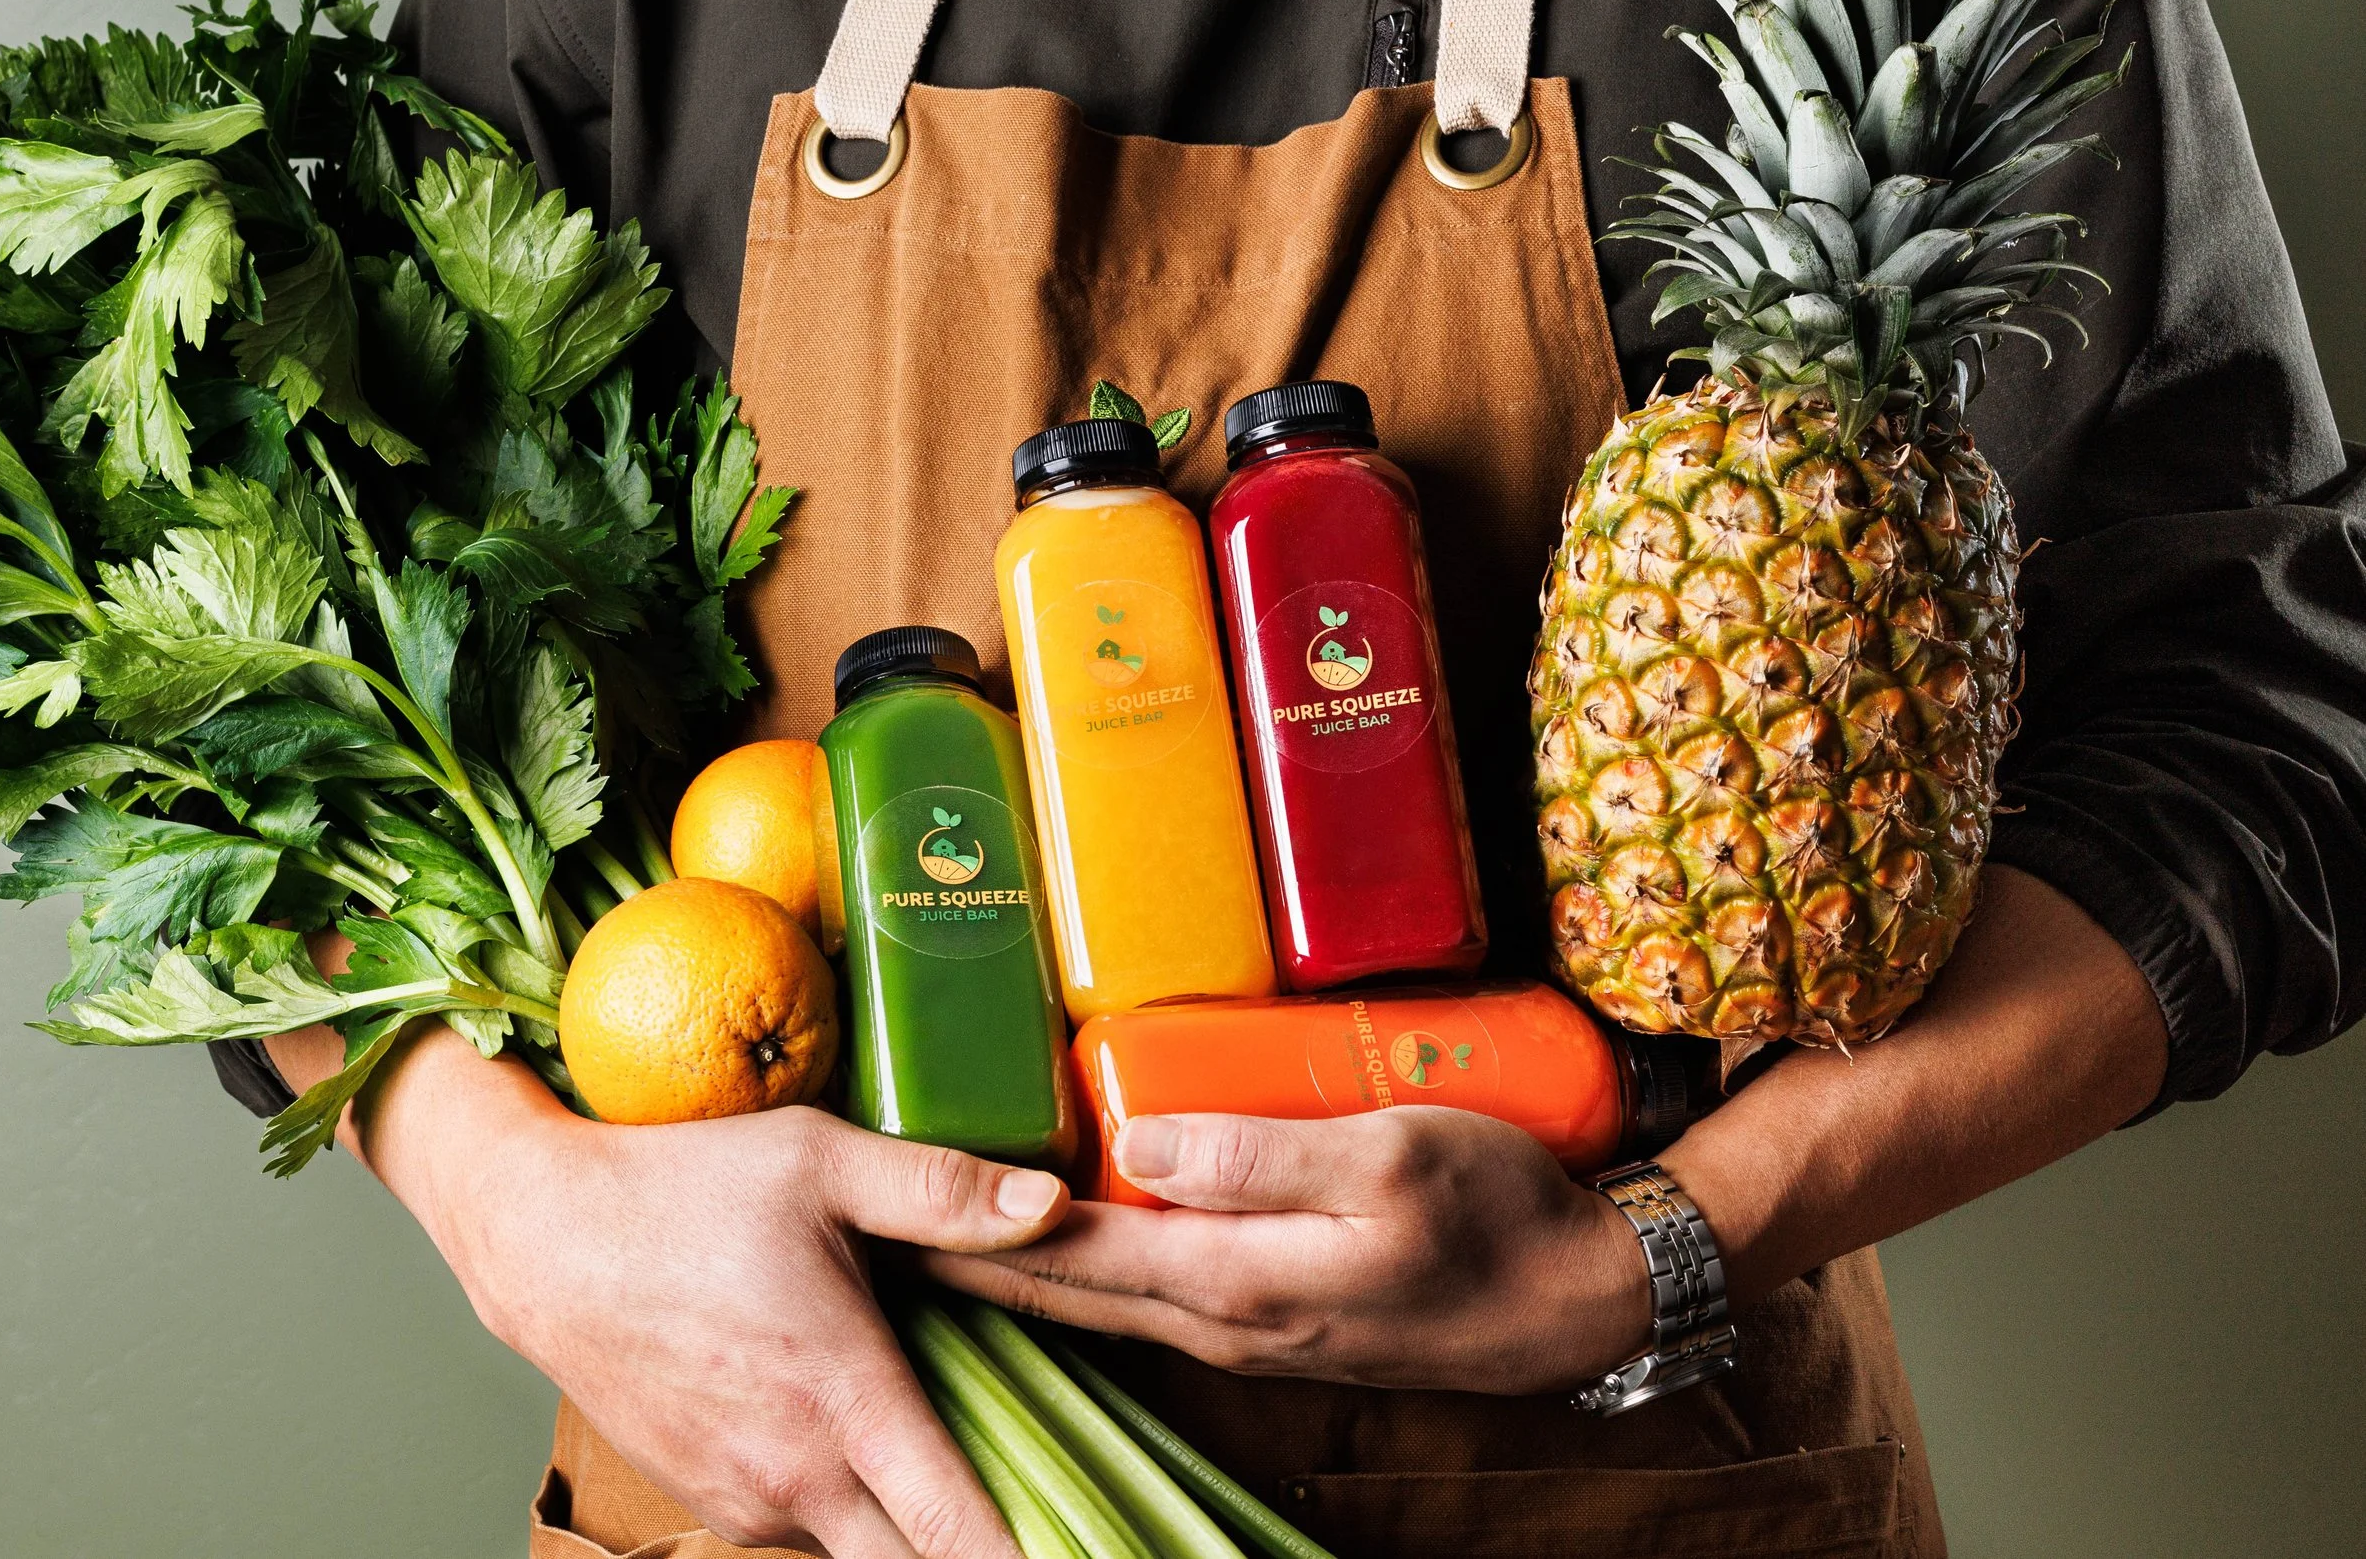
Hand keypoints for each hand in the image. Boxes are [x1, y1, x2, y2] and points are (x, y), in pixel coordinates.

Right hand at [303, 1026, 1069, 1558]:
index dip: (1032, 1554)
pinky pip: (809, 1533)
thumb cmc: (681, 1190)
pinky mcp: (712, 1501)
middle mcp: (798, 1479)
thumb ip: (944, 1190)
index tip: (1091, 1544)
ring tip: (954, 1458)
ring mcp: (747, 1502)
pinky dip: (852, 1510)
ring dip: (911, 1525)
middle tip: (1043, 1512)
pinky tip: (866, 1440)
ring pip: (865, 1552)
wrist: (540, 1237)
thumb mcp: (820, 1162)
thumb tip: (1055, 1200)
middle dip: (982, 1548)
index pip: (961, 1533)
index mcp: (846, 1406)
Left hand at [920, 1106, 1650, 1394]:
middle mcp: (1228, 1320)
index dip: (976, 1225)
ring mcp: (1254, 1328)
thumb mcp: (1388, 1159)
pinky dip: (1099, 1267)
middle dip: (974, 1253)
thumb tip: (1135, 1142)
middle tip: (888, 1213)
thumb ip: (1258, 1154)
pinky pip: (1161, 1293)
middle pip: (1070, 1287)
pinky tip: (1080, 1231)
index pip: (1070, 1255)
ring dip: (1028, 1263)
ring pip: (1111, 1296)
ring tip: (953, 1217)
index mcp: (1238, 1281)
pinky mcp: (1282, 1317)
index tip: (896, 1197)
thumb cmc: (1497, 1215)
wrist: (1582, 1301)